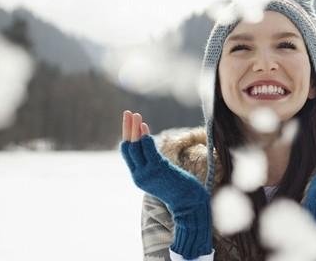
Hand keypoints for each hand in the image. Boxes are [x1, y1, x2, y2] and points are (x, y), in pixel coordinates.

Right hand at [120, 110, 212, 257]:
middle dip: (127, 129)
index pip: (127, 153)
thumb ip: (154, 163)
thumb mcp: (162, 175)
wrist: (189, 203)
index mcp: (138, 176)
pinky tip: (144, 126)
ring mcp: (147, 174)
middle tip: (127, 113)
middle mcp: (139, 175)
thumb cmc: (179, 188)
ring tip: (136, 115)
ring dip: (135, 129)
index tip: (129, 121)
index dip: (127, 136)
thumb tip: (152, 147)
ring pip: (136, 147)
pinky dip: (145, 138)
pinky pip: (148, 151)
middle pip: (128, 148)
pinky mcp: (158, 171)